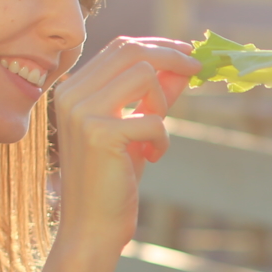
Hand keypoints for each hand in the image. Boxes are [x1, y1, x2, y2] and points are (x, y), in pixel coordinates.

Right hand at [48, 37, 198, 254]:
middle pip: (131, 51)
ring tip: (155, 135)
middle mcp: (71, 93)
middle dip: (172, 57)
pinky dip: (162, 138)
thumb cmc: (114, 179)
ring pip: (144, 75)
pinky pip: (153, 118)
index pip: (120, 47)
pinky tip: (151, 158)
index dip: (158, 45)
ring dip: (163, 103)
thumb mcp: (137, 128)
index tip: (188, 53)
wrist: (92, 226)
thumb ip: (155, 95)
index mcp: (74, 88)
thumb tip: (184, 66)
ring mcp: (82, 111)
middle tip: (199, 69)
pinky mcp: (99, 133)